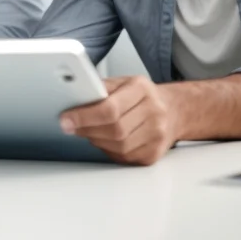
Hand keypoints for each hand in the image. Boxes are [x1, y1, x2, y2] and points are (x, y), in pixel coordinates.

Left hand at [60, 76, 177, 164]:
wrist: (174, 110)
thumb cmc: (143, 95)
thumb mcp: (123, 82)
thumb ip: (100, 88)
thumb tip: (74, 97)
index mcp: (142, 89)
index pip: (110, 108)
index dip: (84, 116)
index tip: (66, 120)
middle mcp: (153, 112)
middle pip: (114, 130)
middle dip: (87, 130)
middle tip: (72, 127)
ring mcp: (157, 135)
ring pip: (118, 147)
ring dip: (97, 141)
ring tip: (89, 132)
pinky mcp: (154, 154)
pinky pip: (125, 157)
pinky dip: (109, 151)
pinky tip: (105, 141)